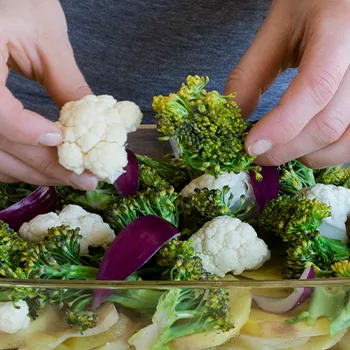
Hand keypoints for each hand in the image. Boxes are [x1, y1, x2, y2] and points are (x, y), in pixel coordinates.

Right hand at [0, 0, 96, 188]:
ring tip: (73, 178)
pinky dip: (15, 164)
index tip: (60, 139)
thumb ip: (67, 83)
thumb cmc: (18, 0)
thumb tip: (92, 126)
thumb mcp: (46, 37)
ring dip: (33, 172)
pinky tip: (42, 169)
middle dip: (45, 165)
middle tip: (86, 179)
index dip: (23, 130)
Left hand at [225, 0, 349, 168]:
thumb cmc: (311, 6)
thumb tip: (234, 118)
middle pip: (328, 124)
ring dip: (306, 155)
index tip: (250, 146)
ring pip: (345, 140)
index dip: (280, 126)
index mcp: (340, 31)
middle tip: (256, 153)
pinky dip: (326, 152)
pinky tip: (304, 147)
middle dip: (285, 149)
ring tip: (279, 149)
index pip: (315, 89)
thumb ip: (251, 74)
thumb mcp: (275, 32)